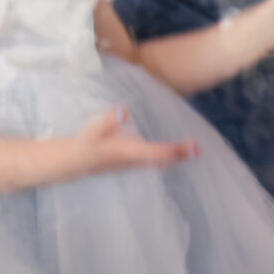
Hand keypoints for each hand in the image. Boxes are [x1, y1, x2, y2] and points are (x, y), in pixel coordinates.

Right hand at [64, 105, 193, 177]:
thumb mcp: (92, 130)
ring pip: (159, 161)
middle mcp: (133, 160)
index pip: (153, 152)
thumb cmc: (85, 143)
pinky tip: (179, 151)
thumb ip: (107, 121)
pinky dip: (168, 155)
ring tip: (194, 149)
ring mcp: (135, 163)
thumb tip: (122, 110)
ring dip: (176, 156)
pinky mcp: (134, 161)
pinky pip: (155, 159)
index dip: (171, 150)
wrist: (76, 161)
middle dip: (179, 155)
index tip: (189, 146)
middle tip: (197, 148)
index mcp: (125, 152)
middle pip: (160, 159)